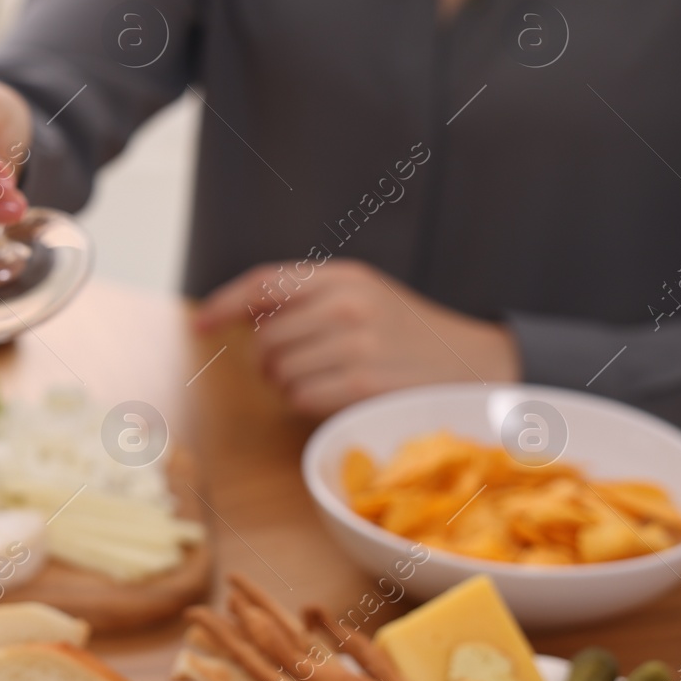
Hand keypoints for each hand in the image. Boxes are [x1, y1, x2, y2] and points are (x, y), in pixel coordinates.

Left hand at [193, 258, 519, 414]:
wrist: (480, 368)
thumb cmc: (412, 338)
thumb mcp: (366, 297)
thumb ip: (310, 298)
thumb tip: (244, 314)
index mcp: (346, 276)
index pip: (264, 282)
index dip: (224, 303)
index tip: (200, 323)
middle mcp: (348, 305)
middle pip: (266, 338)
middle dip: (271, 360)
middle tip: (300, 368)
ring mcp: (356, 345)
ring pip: (279, 371)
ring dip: (289, 385)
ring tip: (326, 381)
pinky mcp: (362, 384)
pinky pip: (299, 398)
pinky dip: (307, 404)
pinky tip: (337, 398)